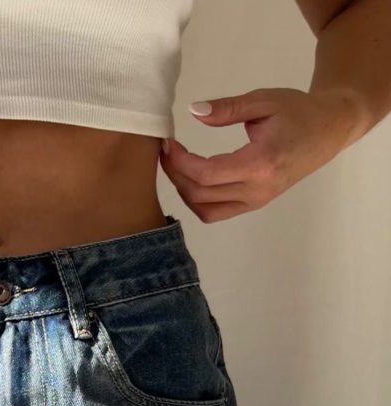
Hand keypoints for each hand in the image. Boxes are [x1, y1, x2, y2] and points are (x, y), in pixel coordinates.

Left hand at [159, 87, 366, 222]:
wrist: (329, 131)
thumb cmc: (298, 112)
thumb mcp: (264, 101)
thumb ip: (228, 108)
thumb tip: (194, 111)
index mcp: (261, 164)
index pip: (207, 174)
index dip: (180, 162)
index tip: (168, 143)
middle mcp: (257, 190)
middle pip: (201, 194)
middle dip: (176, 174)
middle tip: (166, 151)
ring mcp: (255, 202)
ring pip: (205, 210)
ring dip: (184, 190)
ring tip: (176, 165)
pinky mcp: (253, 205)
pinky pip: (216, 213)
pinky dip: (197, 200)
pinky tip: (191, 178)